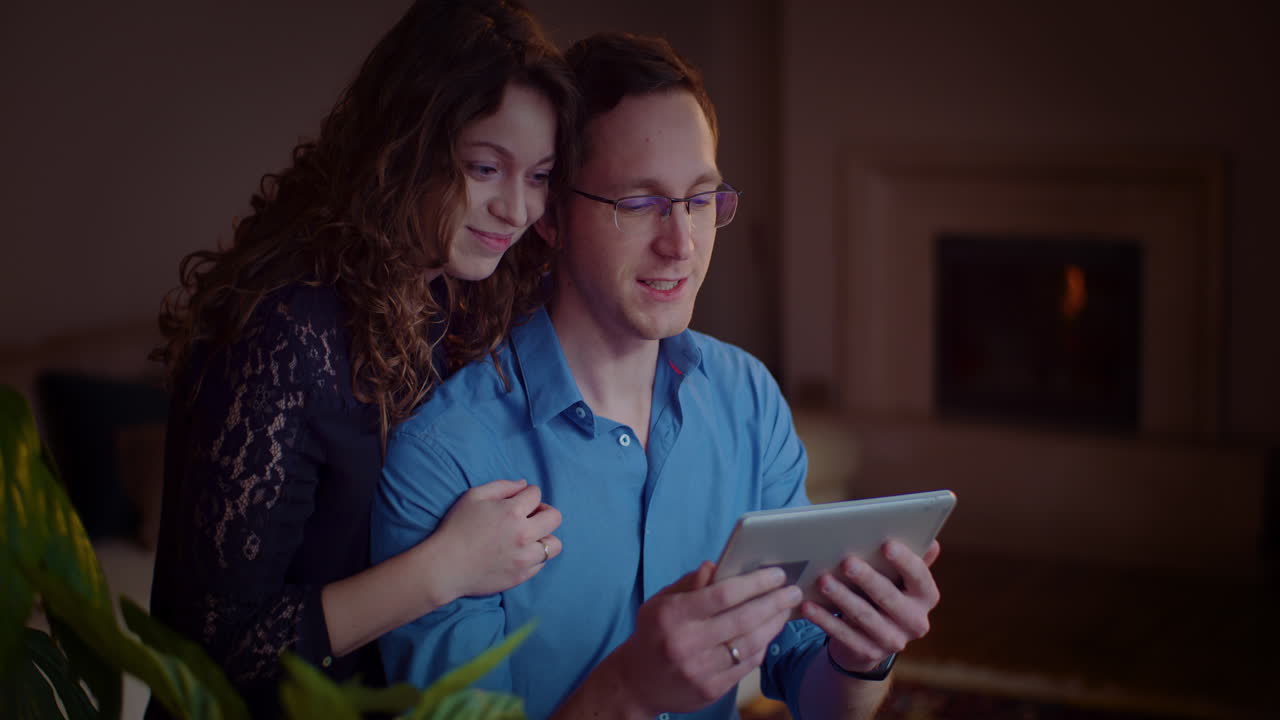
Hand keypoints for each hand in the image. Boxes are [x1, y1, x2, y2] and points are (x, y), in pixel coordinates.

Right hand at [428, 479, 561, 600]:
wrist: (445, 566)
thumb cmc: (456, 528)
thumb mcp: (473, 497)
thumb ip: (502, 486)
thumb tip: (524, 485)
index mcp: (512, 512)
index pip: (536, 494)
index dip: (528, 494)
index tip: (519, 500)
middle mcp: (523, 534)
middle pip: (555, 518)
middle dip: (544, 512)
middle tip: (530, 517)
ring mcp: (525, 557)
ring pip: (554, 544)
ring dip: (544, 537)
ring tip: (528, 538)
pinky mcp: (522, 575)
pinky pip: (541, 563)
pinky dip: (534, 556)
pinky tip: (518, 553)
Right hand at [603, 562, 803, 715]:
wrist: (636, 683)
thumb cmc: (653, 633)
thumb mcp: (661, 602)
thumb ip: (689, 583)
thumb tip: (716, 564)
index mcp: (672, 615)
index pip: (723, 594)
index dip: (754, 582)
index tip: (776, 574)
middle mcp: (685, 643)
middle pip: (743, 619)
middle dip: (774, 602)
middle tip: (792, 591)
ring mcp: (699, 670)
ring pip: (749, 644)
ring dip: (774, 625)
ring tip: (786, 609)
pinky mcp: (709, 691)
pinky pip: (746, 666)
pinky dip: (762, 647)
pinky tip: (769, 633)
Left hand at [801, 540, 940, 673]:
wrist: (873, 640)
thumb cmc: (885, 596)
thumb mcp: (900, 580)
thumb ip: (912, 562)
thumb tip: (932, 542)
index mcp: (926, 597)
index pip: (920, 577)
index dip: (905, 561)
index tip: (887, 544)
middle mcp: (915, 622)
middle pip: (889, 597)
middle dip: (867, 579)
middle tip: (847, 562)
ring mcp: (893, 641)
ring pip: (864, 617)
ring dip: (842, 597)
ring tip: (823, 580)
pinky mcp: (869, 653)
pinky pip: (843, 635)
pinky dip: (825, 619)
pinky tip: (809, 605)